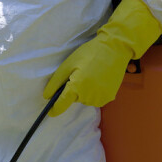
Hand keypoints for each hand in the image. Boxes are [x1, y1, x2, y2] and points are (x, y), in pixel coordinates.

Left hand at [43, 0, 161, 116]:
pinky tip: (99, 79)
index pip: (62, 105)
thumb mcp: (68, 64)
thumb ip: (55, 82)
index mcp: (77, 87)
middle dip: (73, 90)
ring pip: (85, 99)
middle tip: (80, 74)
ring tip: (91, 75)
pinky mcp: (110, 97)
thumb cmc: (89, 53)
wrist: (115, 49)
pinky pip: (95, 99)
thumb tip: (47, 96)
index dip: (54, 109)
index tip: (50, 112)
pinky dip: (94, 92)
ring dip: (84, 91)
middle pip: (74, 99)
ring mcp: (100, 98)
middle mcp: (89, 96)